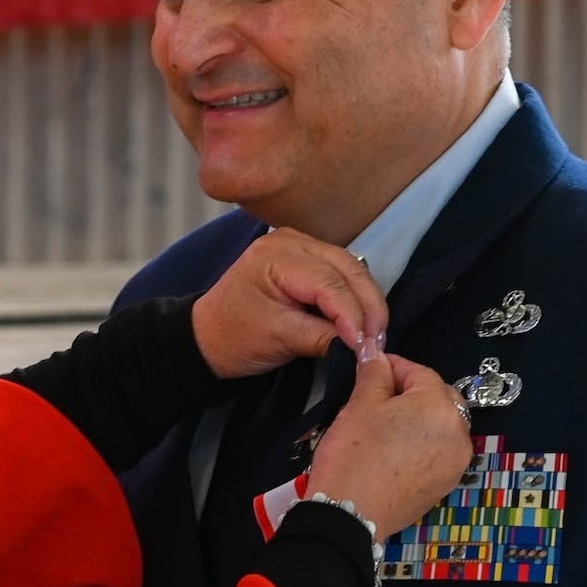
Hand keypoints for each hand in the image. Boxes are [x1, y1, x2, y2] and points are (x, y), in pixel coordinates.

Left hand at [190, 229, 385, 379]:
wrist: (208, 336)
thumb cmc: (235, 336)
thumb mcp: (279, 339)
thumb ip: (322, 338)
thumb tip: (362, 344)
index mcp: (275, 257)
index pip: (329, 283)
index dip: (353, 315)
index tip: (367, 346)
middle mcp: (290, 241)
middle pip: (347, 269)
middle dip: (368, 306)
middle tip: (378, 341)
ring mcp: (299, 245)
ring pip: (350, 268)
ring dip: (366, 300)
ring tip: (374, 334)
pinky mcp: (305, 257)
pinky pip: (341, 271)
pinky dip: (355, 295)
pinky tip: (362, 319)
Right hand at [308, 348, 473, 538]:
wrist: (349, 515)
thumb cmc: (353, 454)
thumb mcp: (359, 405)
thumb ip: (374, 372)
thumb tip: (374, 350)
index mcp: (440, 406)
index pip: (420, 373)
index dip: (393, 366)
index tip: (370, 368)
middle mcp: (459, 433)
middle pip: (438, 398)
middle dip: (411, 393)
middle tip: (377, 398)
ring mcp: (456, 462)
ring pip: (441, 426)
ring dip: (419, 419)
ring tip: (385, 425)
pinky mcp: (447, 484)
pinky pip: (438, 451)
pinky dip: (422, 444)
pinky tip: (394, 451)